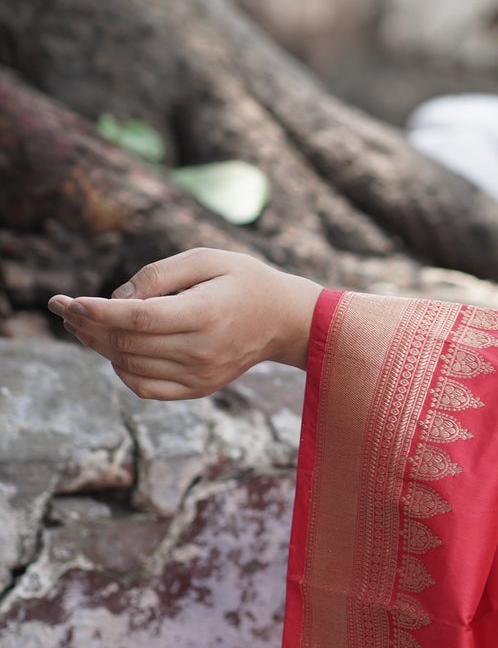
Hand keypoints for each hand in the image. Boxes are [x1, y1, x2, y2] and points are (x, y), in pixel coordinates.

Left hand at [48, 249, 322, 401]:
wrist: (285, 320)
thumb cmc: (244, 280)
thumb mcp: (206, 258)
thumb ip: (158, 274)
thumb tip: (116, 300)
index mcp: (205, 313)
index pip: (137, 318)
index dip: (96, 311)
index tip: (67, 301)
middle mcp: (200, 350)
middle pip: (126, 343)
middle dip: (86, 325)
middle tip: (63, 308)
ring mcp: (199, 374)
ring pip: (129, 365)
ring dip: (98, 345)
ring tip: (81, 324)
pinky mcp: (197, 388)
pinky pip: (144, 387)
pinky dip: (121, 369)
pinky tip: (114, 349)